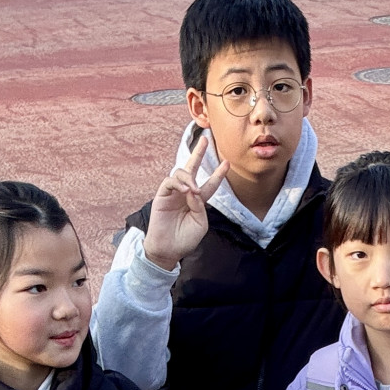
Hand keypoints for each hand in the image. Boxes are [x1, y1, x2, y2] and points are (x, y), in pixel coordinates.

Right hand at [141, 132, 229, 270]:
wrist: (168, 250)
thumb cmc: (185, 240)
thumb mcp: (201, 224)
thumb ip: (200, 206)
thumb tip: (193, 190)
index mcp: (198, 201)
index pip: (209, 184)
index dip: (218, 174)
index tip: (227, 163)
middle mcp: (186, 193)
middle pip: (192, 168)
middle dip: (198, 153)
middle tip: (205, 140)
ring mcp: (173, 193)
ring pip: (181, 173)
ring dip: (189, 178)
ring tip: (193, 190)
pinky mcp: (162, 195)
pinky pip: (170, 181)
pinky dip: (179, 183)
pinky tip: (185, 191)